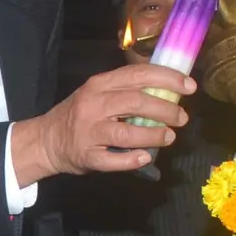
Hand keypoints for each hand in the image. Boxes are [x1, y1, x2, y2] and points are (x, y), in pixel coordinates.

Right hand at [12, 65, 195, 182]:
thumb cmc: (80, 114)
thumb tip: (168, 92)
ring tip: (169, 137)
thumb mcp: (99, 93)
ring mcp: (89, 132)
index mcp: (100, 84)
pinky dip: (132, 159)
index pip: (138, 75)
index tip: (189, 86)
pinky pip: (114, 160)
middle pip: (136, 102)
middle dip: (165, 110)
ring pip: (126, 133)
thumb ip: (127, 90)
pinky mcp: (87, 156)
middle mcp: (94, 104)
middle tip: (182, 118)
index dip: (167, 79)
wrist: (46, 140)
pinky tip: (145, 157)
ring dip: (153, 135)